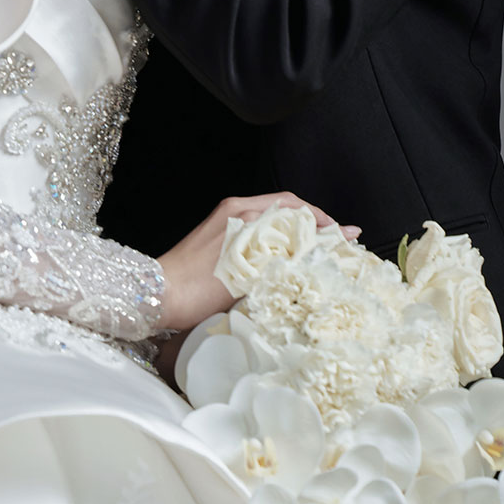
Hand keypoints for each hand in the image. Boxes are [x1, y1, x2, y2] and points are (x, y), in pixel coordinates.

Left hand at [156, 192, 359, 333]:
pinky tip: (285, 262)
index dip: (325, 221)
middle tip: (338, 247)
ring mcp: (224, 224)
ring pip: (272, 223)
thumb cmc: (197, 287)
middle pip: (285, 211)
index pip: (295, 207)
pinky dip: (277, 244)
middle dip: (314, 227)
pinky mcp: (216, 239)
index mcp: (243, 212)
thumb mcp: (248, 271)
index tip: (347, 236)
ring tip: (318, 255)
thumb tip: (321, 249)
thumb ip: (286, 257)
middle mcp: (234, 212)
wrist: (156, 296)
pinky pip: (256, 234)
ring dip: (296, 236)